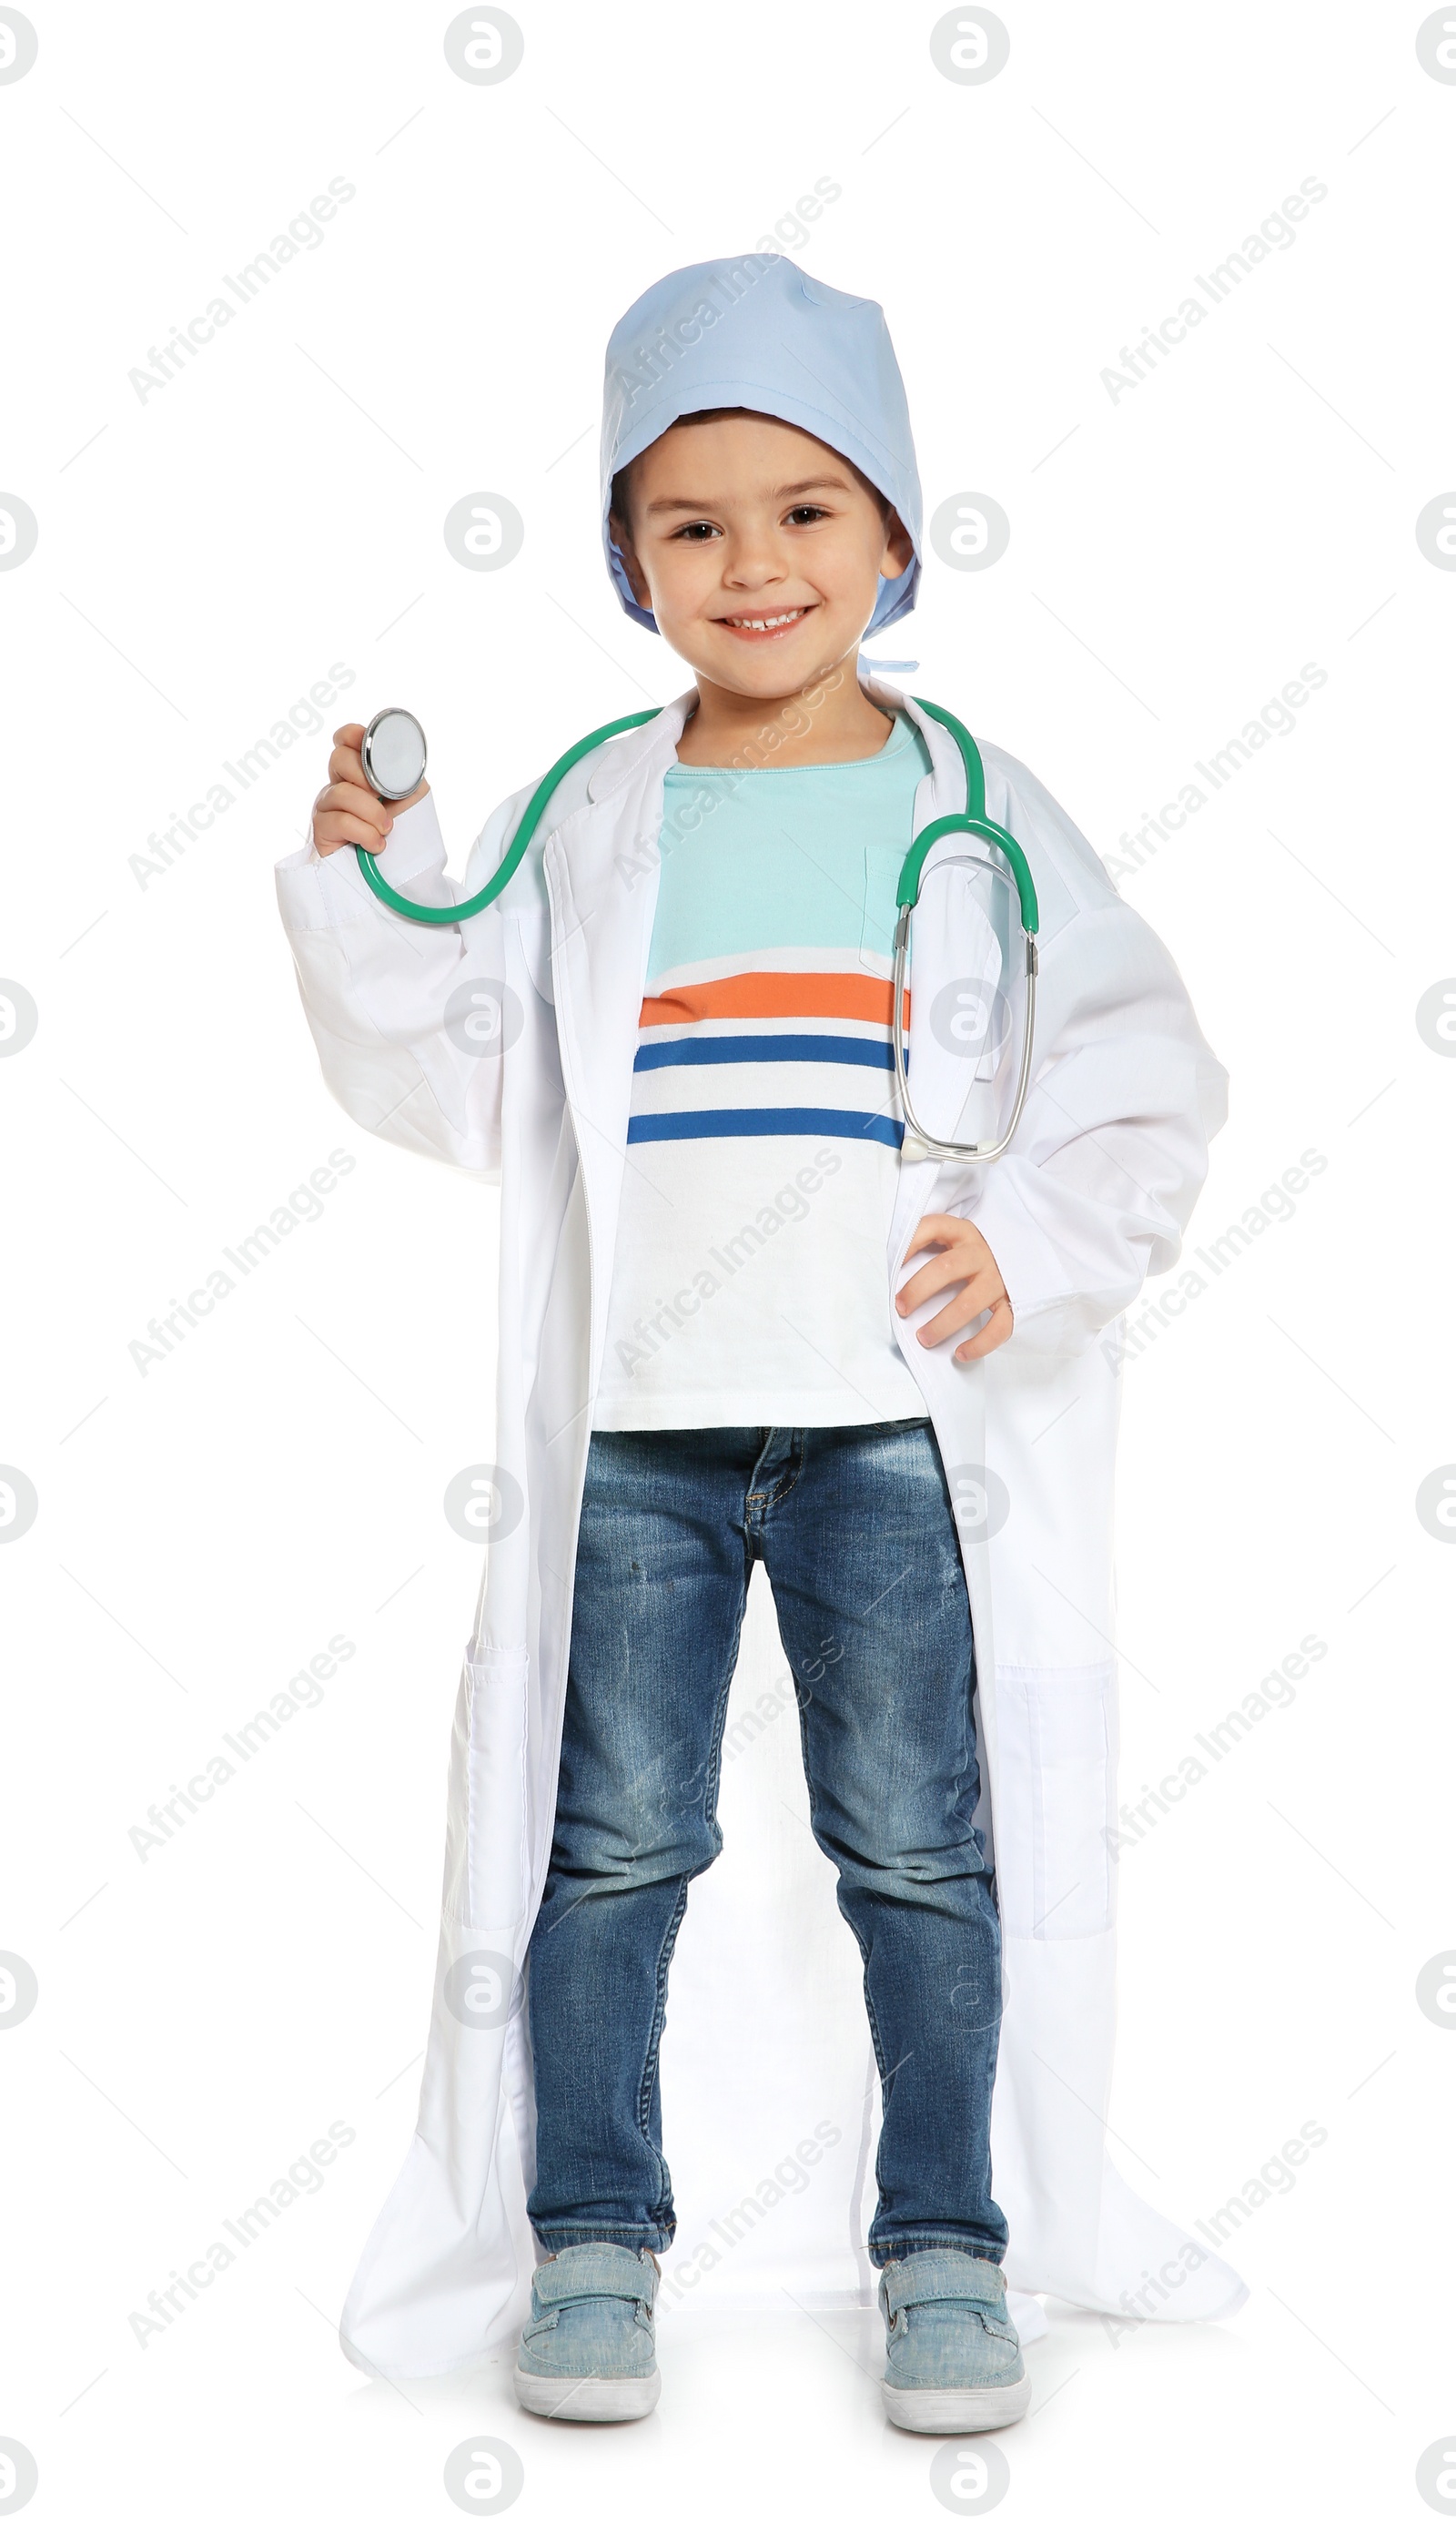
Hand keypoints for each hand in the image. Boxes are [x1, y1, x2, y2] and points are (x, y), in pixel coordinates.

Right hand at [311, 721, 428, 857]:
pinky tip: (376, 844)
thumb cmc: (403, 832)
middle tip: (382, 798)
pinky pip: (339, 820)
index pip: (344, 740)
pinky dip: (365, 833)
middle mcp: (339, 784)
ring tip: (386, 829)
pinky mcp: (322, 829)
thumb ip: (406, 773)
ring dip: (372, 813)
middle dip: (366, 778)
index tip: (368, 744)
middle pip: (339, 758)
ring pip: (342, 792)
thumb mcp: (413, 796)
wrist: (396, 871)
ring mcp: (327, 806)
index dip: (353, 735)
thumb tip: (402, 758)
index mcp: (359, 772)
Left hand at [895, 1213, 1012, 1361]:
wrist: (1023, 1256)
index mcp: (963, 1233)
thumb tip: (894, 1267)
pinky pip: (999, 1327)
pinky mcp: (1012, 1303)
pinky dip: (980, 1344)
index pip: (933, 1227)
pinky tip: (961, 1353)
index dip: (910, 1243)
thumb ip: (926, 1244)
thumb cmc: (973, 1254)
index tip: (894, 1264)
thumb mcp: (953, 1238)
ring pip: (968, 1303)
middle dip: (917, 1291)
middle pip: (945, 1269)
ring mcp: (999, 1279)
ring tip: (924, 1338)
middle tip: (901, 1309)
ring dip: (942, 1324)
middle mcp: (981, 1253)